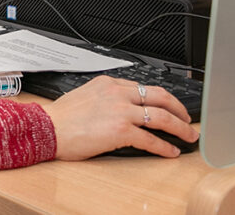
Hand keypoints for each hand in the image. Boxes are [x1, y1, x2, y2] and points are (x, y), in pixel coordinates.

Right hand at [43, 75, 199, 158]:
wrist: (46, 128)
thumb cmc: (60, 117)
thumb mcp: (84, 95)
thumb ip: (105, 98)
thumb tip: (121, 109)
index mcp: (108, 83)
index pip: (143, 87)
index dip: (162, 98)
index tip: (169, 105)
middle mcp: (117, 94)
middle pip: (160, 96)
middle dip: (180, 109)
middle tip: (188, 119)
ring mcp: (121, 111)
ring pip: (162, 116)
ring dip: (180, 128)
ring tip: (188, 136)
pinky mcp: (121, 131)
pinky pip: (151, 139)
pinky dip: (164, 147)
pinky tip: (170, 152)